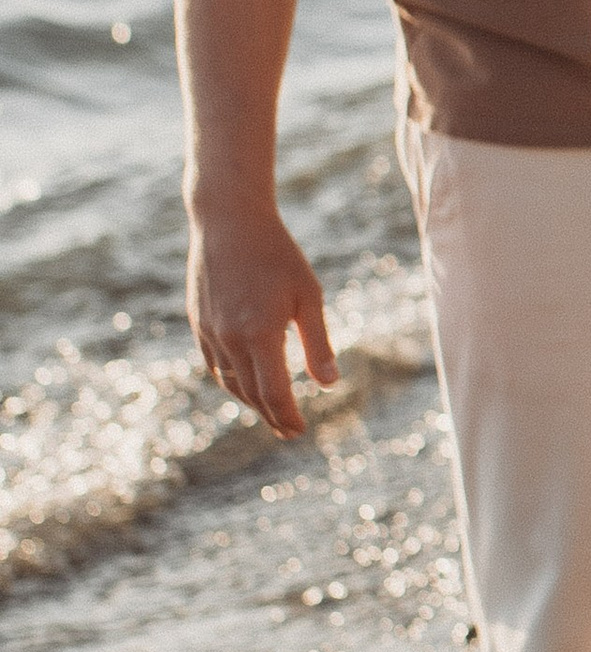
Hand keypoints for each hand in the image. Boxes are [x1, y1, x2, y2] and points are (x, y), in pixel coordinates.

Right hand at [188, 201, 338, 436]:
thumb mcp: (308, 295)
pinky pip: (215, 364)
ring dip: (250, 402)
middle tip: (289, 430)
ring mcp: (209, 332)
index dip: (288, 417)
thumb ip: (318, 342)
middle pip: (251, 394)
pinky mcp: (198, 322)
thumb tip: (330, 384)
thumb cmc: (277, 254)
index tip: (300, 431)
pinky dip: (232, 381)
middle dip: (272, 416)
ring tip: (270, 411)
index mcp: (260, 335)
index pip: (274, 393)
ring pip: (230, 382)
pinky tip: (246, 381)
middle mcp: (230, 339)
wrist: (227, 220)